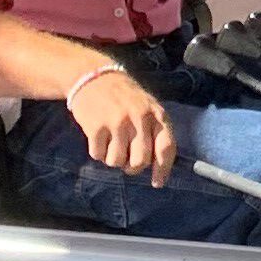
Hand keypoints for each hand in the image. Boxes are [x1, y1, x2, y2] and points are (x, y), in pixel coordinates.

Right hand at [71, 64, 175, 184]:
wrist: (94, 77)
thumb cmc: (125, 97)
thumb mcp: (148, 107)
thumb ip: (155, 131)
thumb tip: (158, 165)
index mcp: (156, 115)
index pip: (166, 148)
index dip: (163, 169)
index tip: (157, 183)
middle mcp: (139, 119)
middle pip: (141, 161)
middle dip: (133, 167)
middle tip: (127, 160)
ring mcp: (117, 123)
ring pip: (117, 161)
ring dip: (113, 159)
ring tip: (111, 143)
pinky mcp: (96, 127)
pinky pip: (98, 155)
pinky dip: (98, 152)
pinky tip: (99, 138)